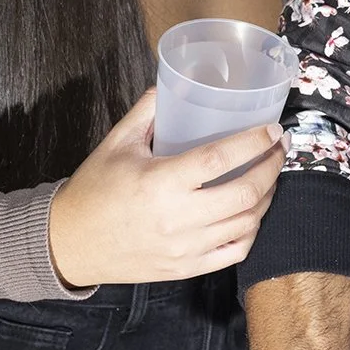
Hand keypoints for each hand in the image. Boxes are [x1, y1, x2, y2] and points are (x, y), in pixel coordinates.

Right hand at [47, 90, 283, 287]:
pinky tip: (253, 212)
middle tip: (279, 149)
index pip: (220, 160)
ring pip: (246, 224)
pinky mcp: (186, 268)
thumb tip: (171, 81)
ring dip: (266, 197)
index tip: (273, 130)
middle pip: (244, 194)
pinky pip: (235, 252)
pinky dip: (252, 231)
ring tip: (269, 176)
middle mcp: (177, 219)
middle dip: (272, 167)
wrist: (70, 243)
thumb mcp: (116, 143)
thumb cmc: (94, 189)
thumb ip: (146, 111)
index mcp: (160, 183)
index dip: (253, 143)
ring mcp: (185, 248)